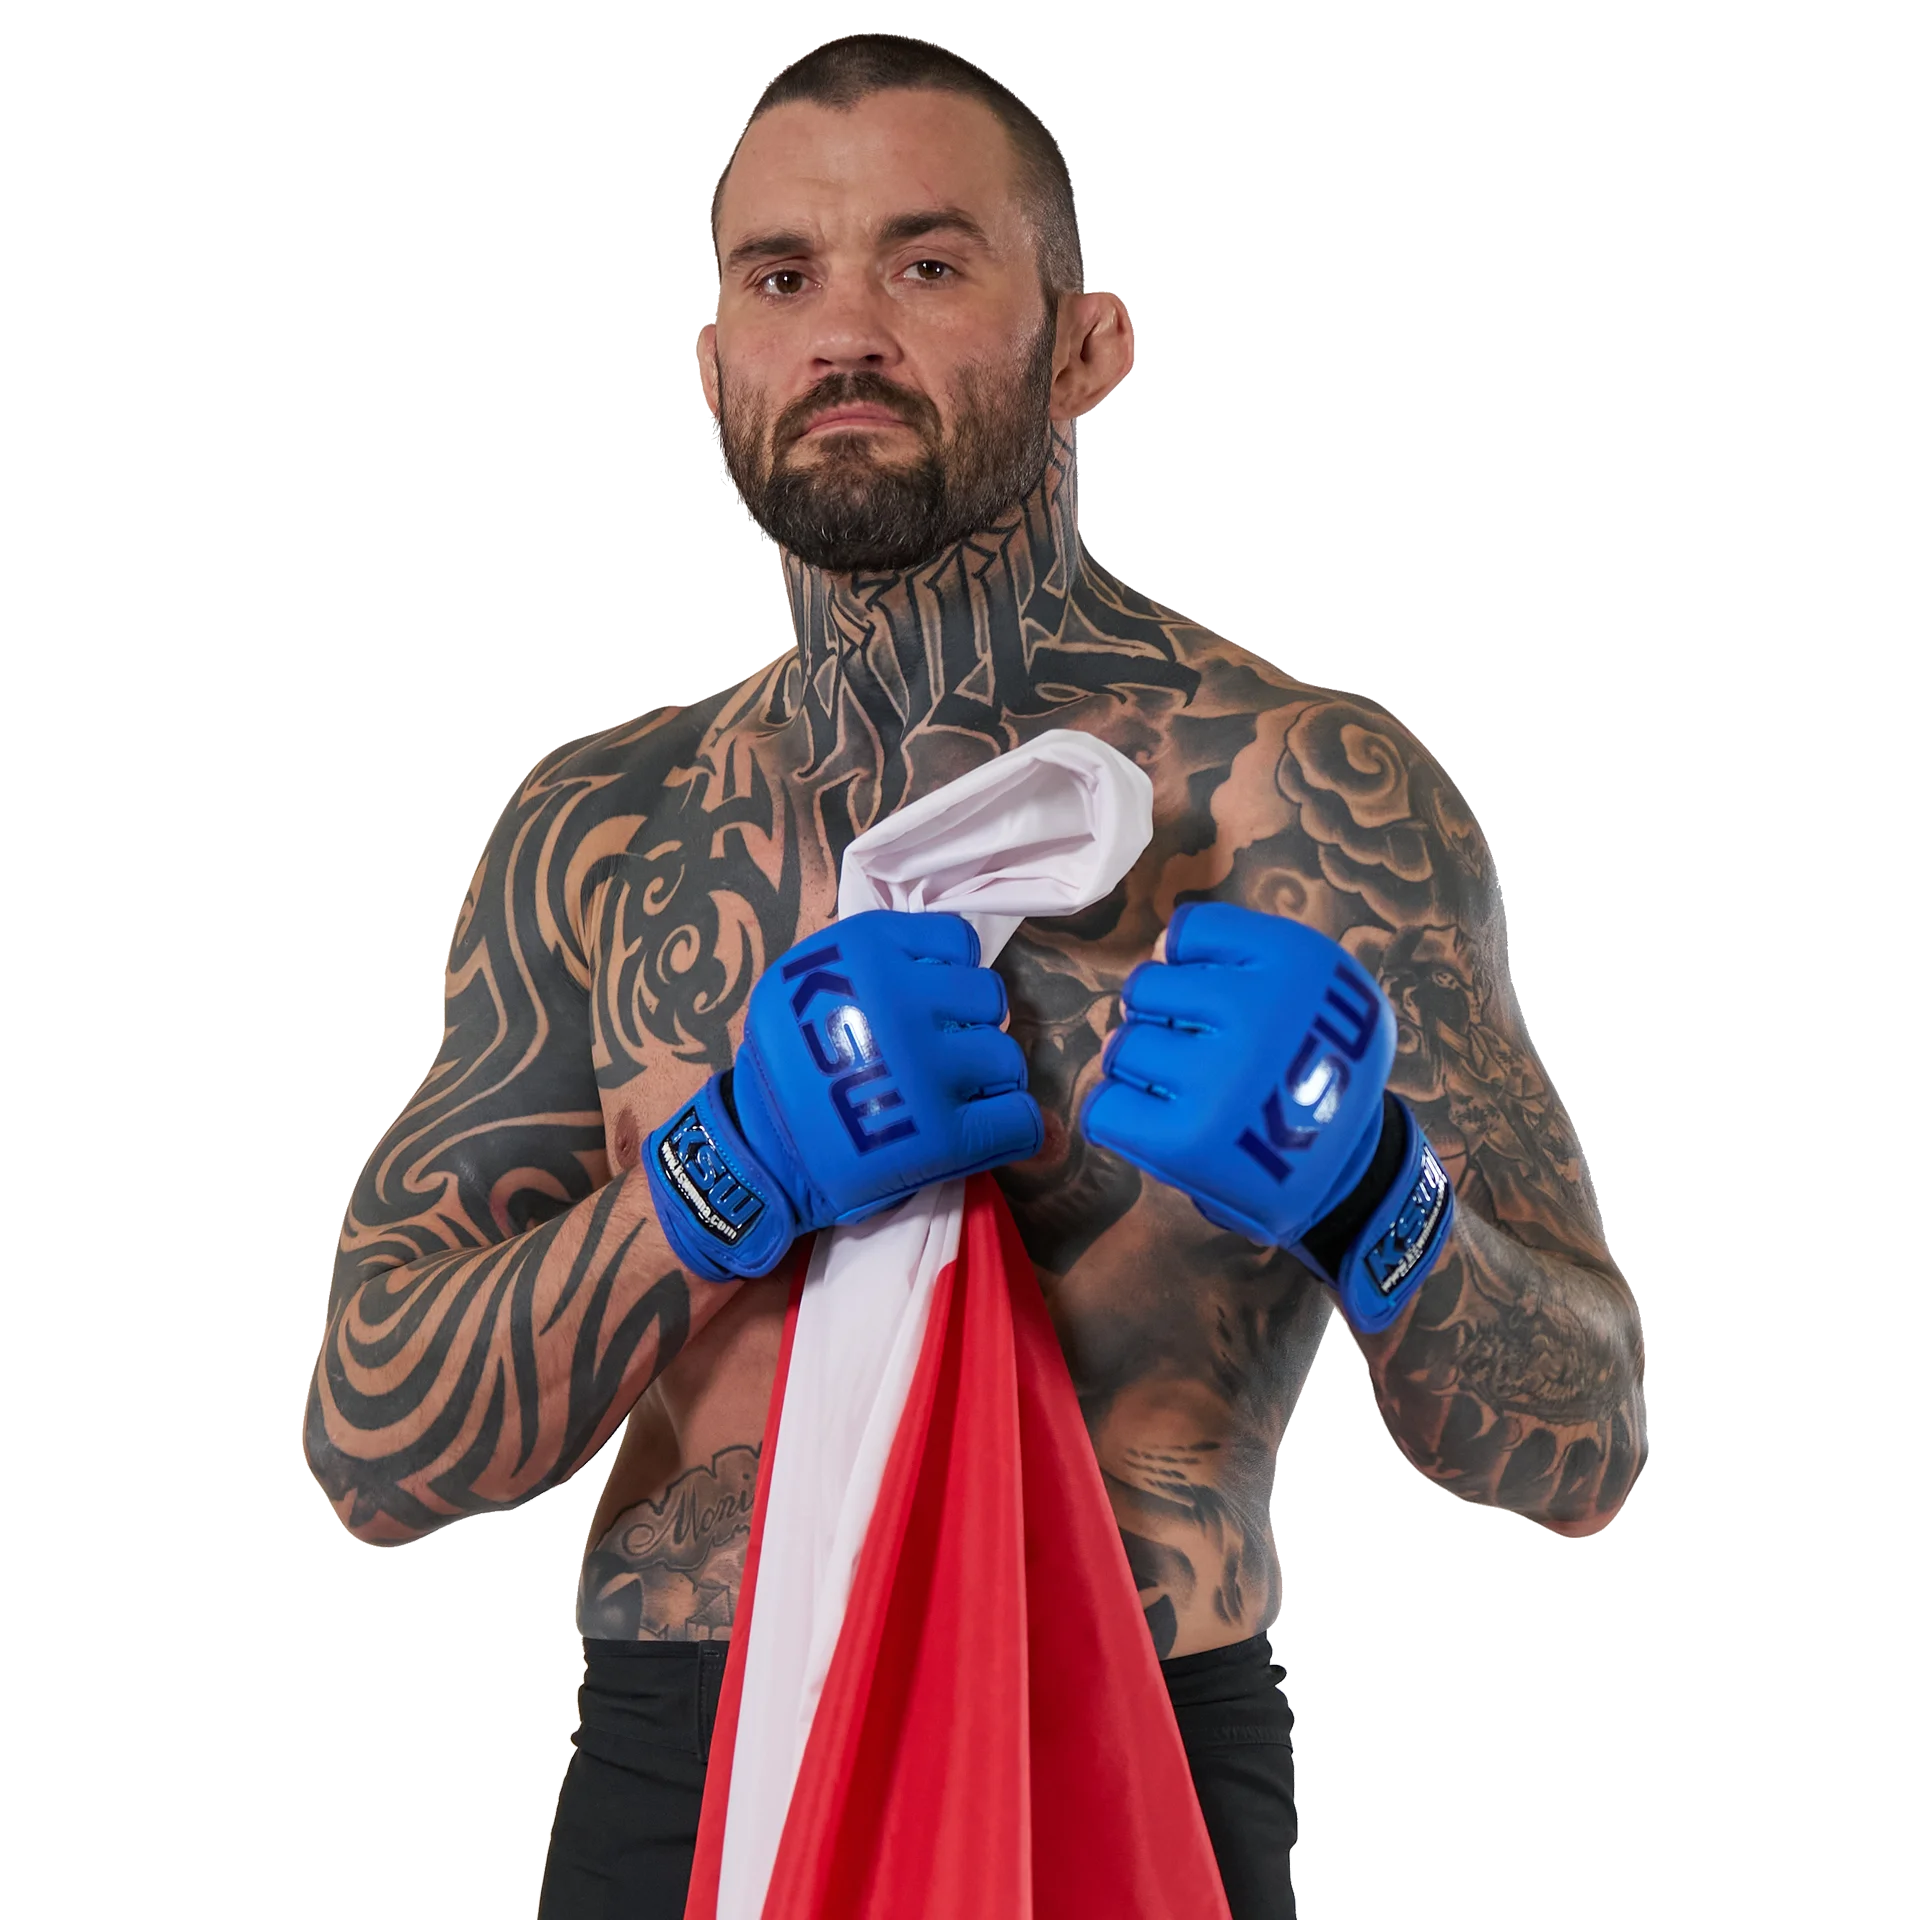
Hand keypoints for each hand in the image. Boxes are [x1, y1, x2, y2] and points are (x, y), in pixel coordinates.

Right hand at [644, 911, 1039, 1279]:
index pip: (958, 942)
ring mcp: (929, 1068)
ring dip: (989, 1077)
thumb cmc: (791, 1062)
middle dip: (971, 1025)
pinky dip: (1010, 1126)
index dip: (950, 976)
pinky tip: (982, 1130)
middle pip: (989, 998)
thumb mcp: (815, 979)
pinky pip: (1019, 1119)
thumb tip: (958, 966)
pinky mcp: (947, 1134)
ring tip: (953, 1095)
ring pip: (1007, 1057)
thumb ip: (881, 963)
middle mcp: (903, 1000)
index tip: (929, 1004)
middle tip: (941, 1055)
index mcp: (869, 950)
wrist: (761, 1149)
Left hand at [1082, 901, 1452, 1332]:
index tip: (1214, 999)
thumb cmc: (1313, 1067)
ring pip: (1121, 1046)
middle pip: (1145, 987)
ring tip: (1180, 1090)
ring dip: (1140, 1068)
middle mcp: (1257, 1011)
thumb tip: (1158, 948)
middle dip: (1158, 1017)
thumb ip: (1240, 957)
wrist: (1349, 1173)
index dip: (1188, 966)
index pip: (1189, 931)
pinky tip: (1156, 1123)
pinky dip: (1121, 1115)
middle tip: (1195, 1052)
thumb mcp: (1311, 987)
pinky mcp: (1188, 1137)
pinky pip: (1106, 1107)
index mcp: (1295, 961)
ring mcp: (1220, 1076)